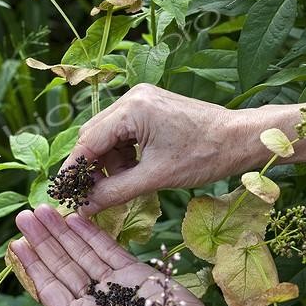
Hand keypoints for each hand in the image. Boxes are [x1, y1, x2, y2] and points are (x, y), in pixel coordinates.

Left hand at [12, 204, 216, 305]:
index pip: (49, 286)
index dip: (32, 265)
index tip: (16, 244)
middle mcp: (93, 299)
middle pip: (62, 265)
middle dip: (43, 241)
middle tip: (26, 216)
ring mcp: (113, 283)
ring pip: (81, 253)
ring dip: (63, 232)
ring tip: (44, 210)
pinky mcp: (133, 270)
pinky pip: (106, 248)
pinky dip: (91, 233)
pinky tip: (75, 218)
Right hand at [62, 84, 234, 214]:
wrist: (240, 140)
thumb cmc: (204, 156)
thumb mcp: (155, 178)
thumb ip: (115, 192)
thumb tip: (85, 207)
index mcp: (133, 108)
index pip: (88, 140)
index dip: (74, 170)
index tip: (65, 193)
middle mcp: (133, 97)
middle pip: (95, 135)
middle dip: (92, 167)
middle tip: (93, 194)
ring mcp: (143, 100)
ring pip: (109, 136)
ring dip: (109, 162)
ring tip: (122, 184)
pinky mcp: (152, 108)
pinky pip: (125, 133)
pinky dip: (124, 154)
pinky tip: (134, 171)